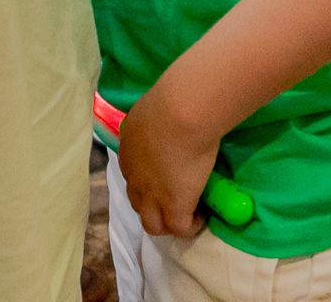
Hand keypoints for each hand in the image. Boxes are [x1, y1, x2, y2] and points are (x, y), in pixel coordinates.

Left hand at [117, 83, 218, 238]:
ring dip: (169, 222)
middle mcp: (134, 177)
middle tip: (176, 197)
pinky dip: (191, 225)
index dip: (149, 180)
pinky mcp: (174, 206)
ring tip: (189, 213)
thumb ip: (154, 119)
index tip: (169, 175)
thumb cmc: (170, 101)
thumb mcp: (152, 110)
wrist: (180, 113)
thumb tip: (168, 117)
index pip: (134, 175)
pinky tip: (202, 215)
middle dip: (154, 205)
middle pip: (137, 203)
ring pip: (152, 225)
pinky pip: (180, 228)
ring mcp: (152, 194)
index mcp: (128, 152)